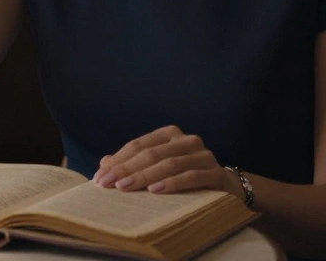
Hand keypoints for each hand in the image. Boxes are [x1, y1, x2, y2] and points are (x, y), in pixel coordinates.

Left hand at [92, 126, 238, 196]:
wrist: (225, 188)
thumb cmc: (183, 177)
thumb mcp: (157, 168)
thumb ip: (132, 164)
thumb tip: (104, 164)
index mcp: (170, 134)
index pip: (139, 145)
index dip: (118, 160)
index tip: (100, 176)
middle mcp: (187, 141)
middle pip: (152, 154)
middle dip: (126, 169)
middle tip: (108, 184)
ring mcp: (203, 155)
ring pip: (169, 164)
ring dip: (145, 176)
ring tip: (125, 187)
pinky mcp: (215, 173)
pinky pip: (191, 176)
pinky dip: (172, 183)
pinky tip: (155, 191)